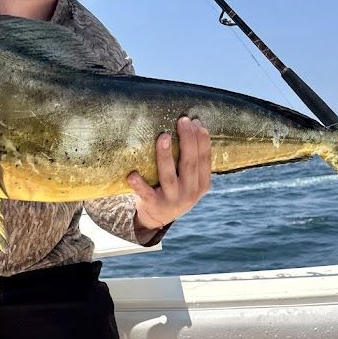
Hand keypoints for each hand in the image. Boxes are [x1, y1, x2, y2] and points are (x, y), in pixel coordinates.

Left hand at [128, 117, 210, 236]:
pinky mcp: (153, 205)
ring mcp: (172, 200)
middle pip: (189, 164)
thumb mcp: (190, 179)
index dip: (202, 140)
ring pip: (169, 176)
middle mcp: (189, 193)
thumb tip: (192, 124)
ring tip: (163, 137)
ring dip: (165, 156)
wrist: (158, 218)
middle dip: (187, 141)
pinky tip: (133, 174)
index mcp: (202, 184)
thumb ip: (192, 160)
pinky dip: (139, 184)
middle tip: (182, 121)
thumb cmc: (175, 189)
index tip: (196, 121)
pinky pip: (146, 193)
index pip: (204, 159)